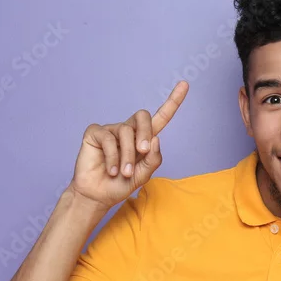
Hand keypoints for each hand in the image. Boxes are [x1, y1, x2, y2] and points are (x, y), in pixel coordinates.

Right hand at [68, 81, 188, 210]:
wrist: (98, 195)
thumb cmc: (120, 185)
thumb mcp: (143, 175)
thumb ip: (153, 159)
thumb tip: (156, 138)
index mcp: (144, 139)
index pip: (161, 117)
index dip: (173, 101)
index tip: (185, 84)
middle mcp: (129, 131)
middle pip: (143, 116)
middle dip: (145, 132)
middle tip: (142, 152)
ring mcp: (111, 130)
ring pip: (126, 132)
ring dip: (127, 156)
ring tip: (123, 173)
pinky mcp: (95, 133)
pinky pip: (108, 138)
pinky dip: (112, 157)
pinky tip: (111, 170)